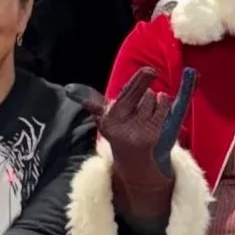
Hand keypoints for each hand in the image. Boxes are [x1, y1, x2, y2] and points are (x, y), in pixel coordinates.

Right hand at [101, 66, 194, 227]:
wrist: (134, 162)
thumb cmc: (120, 133)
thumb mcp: (104, 117)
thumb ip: (91, 101)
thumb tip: (70, 89)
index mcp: (109, 118)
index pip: (125, 94)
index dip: (139, 82)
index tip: (150, 72)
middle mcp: (123, 125)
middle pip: (142, 93)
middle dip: (146, 82)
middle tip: (149, 77)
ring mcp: (140, 130)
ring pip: (154, 98)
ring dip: (154, 99)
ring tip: (146, 112)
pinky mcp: (155, 135)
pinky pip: (165, 106)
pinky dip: (164, 103)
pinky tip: (159, 108)